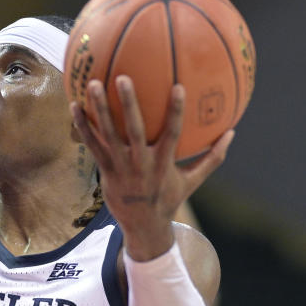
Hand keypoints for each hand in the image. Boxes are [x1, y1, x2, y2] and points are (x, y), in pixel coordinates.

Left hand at [72, 77, 232, 259]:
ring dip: (99, 109)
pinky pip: (91, 145)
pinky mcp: (104, 170)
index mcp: (163, 164)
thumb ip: (212, 158)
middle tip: (123, 77)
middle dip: (128, 104)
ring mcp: (120, 167)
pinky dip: (82, 126)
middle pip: (134, 130)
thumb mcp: (193, 181)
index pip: (173, 133)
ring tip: (93, 84)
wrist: (143, 227)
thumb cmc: (169, 198)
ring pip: (108, 134)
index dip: (176, 111)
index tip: (178, 86)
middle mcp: (140, 164)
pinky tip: (73, 105)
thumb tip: (232, 133)